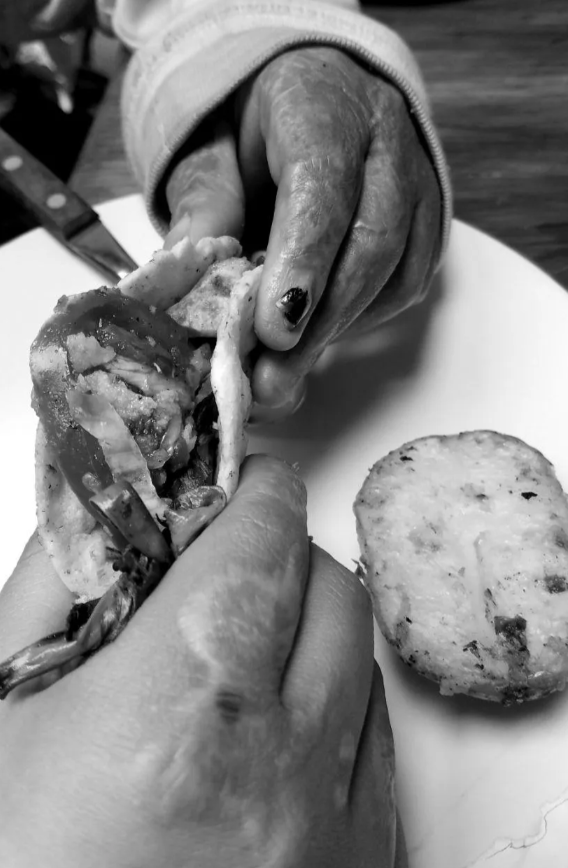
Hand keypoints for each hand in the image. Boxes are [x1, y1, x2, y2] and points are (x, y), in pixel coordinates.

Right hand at [0, 456, 404, 867]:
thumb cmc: (16, 859)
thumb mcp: (2, 710)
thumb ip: (55, 584)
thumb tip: (101, 503)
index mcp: (180, 708)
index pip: (260, 538)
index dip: (251, 490)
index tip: (241, 480)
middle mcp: (279, 768)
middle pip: (328, 587)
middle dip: (280, 554)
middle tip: (230, 565)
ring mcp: (332, 830)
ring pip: (361, 661)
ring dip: (310, 630)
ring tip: (244, 654)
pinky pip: (377, 746)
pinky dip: (335, 708)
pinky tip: (273, 729)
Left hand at [165, 46, 441, 416]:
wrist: (317, 95)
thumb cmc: (256, 126)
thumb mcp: (210, 149)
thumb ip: (203, 205)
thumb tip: (181, 279)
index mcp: (322, 107)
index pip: (322, 188)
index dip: (301, 263)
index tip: (273, 330)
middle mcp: (384, 141)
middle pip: (371, 241)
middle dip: (320, 321)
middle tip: (272, 379)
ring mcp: (417, 182)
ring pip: (398, 270)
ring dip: (340, 331)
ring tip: (286, 374)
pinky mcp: (428, 221)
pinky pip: (409, 283)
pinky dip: (365, 320)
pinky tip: (322, 335)